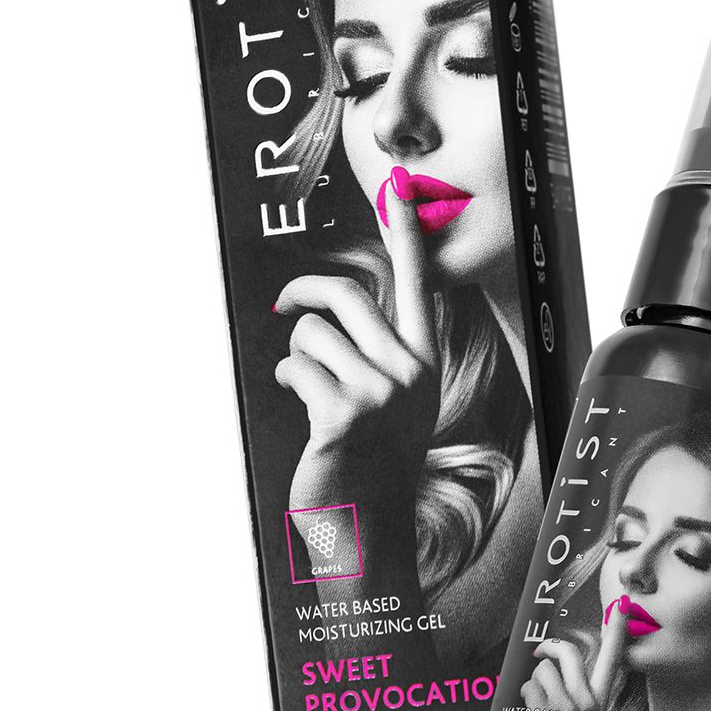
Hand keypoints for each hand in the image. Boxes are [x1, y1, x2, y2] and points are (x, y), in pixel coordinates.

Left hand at [274, 170, 439, 530]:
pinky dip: (285, 384)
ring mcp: (381, 393)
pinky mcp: (344, 414)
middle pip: (343, 294)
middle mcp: (411, 370)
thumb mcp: (398, 401)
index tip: (401, 181)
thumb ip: (384, 352)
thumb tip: (336, 307)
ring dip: (296, 357)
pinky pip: (293, 369)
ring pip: (310, 334)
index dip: (406, 227)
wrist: (369, 530)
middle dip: (302, 293)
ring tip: (308, 387)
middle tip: (286, 304)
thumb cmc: (374, 460)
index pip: (416, 280)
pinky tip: (302, 409)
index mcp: (425, 360)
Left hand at [520, 606, 626, 710]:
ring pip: (542, 670)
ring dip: (532, 683)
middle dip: (548, 646)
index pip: (613, 659)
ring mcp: (567, 710)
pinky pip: (528, 686)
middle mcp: (588, 705)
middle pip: (567, 652)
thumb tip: (560, 654)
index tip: (625, 603)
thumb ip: (574, 688)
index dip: (618, 629)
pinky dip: (522, 695)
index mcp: (599, 703)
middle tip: (539, 651)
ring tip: (534, 705)